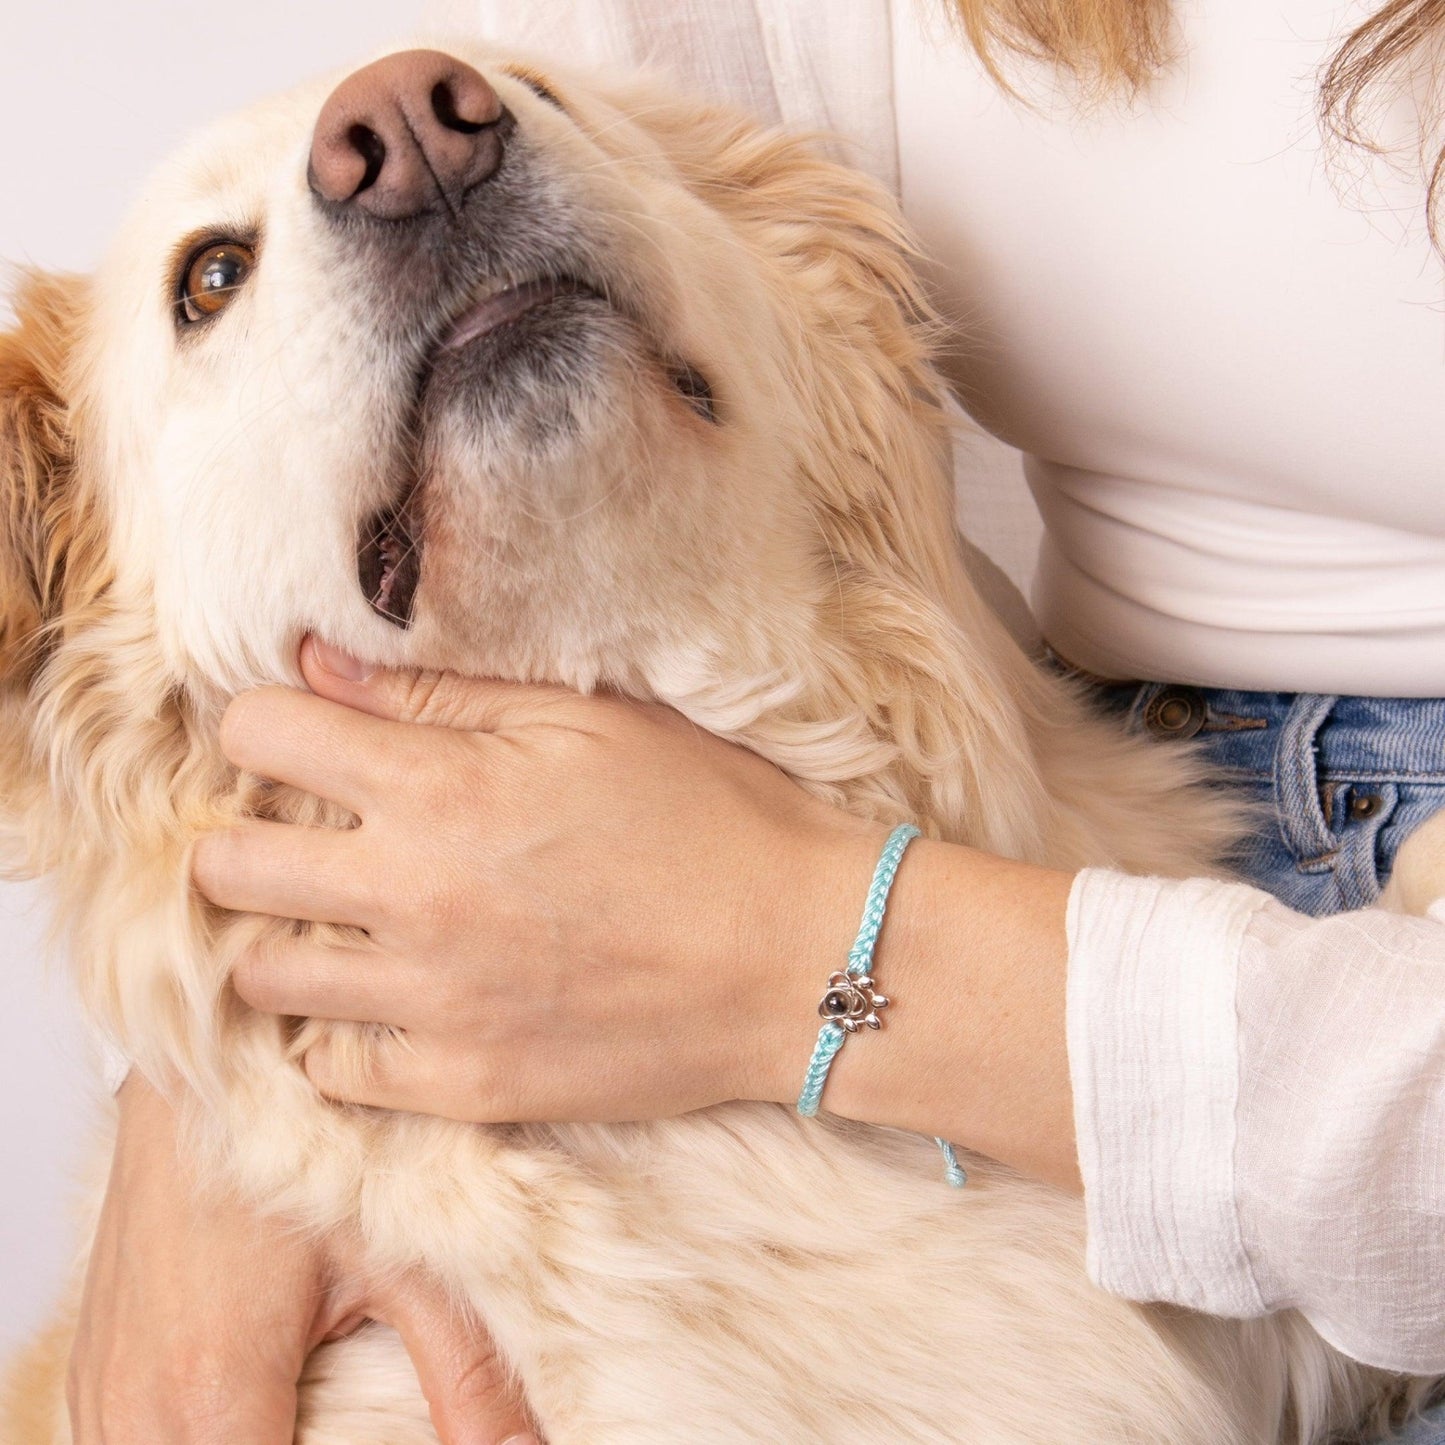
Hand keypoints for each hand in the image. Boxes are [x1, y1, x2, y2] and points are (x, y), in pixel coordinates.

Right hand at [69, 1074, 538, 1444]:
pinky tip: (264, 1404)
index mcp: (216, 1395)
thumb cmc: (303, 1140)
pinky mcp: (92, 1373)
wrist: (205, 1060)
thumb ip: (466, 1373)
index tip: (389, 1440)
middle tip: (364, 1419)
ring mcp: (104, 1395)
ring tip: (320, 1407)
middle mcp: (140, 1412)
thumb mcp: (401, 1255)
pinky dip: (196, 1441)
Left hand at [193, 638, 881, 1123]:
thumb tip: (316, 666)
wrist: (799, 956)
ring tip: (349, 922)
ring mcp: (430, 1003)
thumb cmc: (709, 817)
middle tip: (308, 835)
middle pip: (226, 865)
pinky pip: (332, 1070)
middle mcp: (411, 896)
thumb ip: (443, 695)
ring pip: (263, 975)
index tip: (299, 738)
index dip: (265, 723)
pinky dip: (343, 1032)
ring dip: (289, 937)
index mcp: (439, 788)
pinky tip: (391, 1001)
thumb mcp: (589, 723)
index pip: (256, 733)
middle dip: (247, 836)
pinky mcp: (463, 1084)